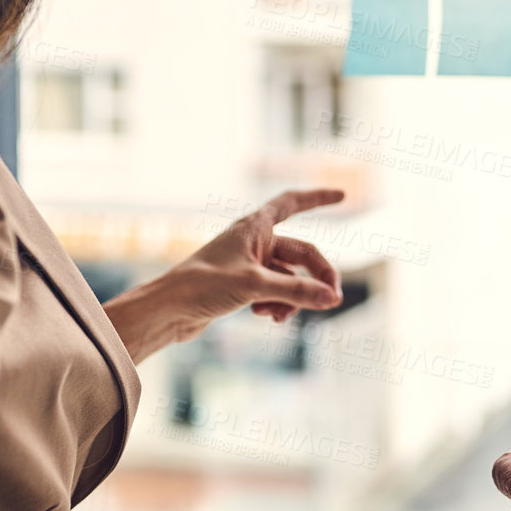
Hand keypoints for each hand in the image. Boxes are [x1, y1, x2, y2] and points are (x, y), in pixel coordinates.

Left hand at [103, 189, 344, 362]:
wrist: (167, 310)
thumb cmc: (202, 286)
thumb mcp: (255, 287)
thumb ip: (296, 291)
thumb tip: (332, 298)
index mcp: (254, 227)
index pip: (292, 202)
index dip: (318, 197)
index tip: (342, 194)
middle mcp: (253, 241)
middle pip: (301, 254)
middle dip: (316, 277)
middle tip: (332, 300)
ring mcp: (249, 264)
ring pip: (289, 278)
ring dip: (293, 297)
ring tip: (282, 316)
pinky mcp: (242, 287)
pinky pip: (275, 292)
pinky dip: (277, 304)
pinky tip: (266, 316)